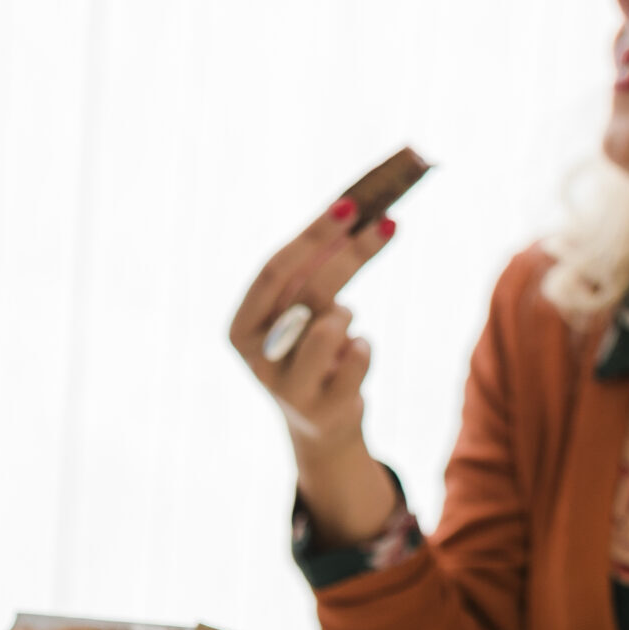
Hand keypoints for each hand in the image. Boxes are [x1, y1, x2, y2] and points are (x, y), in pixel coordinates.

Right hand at [229, 195, 398, 545]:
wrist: (319, 424)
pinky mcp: (323, 409)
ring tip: (342, 326)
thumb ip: (313, 269)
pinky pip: (359, 356)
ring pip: (333, 324)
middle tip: (387, 223)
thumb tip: (355, 211)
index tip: (350, 205)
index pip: (274, 271)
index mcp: (240, 328)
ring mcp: (287, 388)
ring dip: (348, 315)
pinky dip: (363, 347)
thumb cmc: (309, 350)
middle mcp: (256, 358)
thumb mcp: (300, 310)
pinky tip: (351, 357)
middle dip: (351, 253)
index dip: (313, 236)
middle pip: (308, 292)